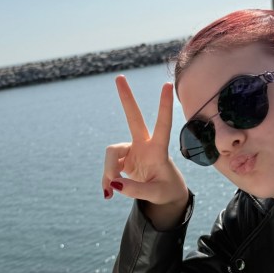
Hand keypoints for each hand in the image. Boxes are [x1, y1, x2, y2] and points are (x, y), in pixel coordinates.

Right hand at [103, 76, 188, 226]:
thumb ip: (136, 190)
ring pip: (112, 153)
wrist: (164, 195)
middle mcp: (144, 145)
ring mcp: (131, 150)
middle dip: (126, 98)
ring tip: (110, 192)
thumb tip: (114, 183)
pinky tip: (108, 193)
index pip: (163, 125)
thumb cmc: (166, 191)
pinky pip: (108, 169)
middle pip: (133, 118)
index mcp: (158, 150)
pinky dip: (107, 182)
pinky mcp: (122, 159)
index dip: (163, 106)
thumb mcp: (155, 194)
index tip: (166, 85)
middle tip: (119, 77)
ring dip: (108, 172)